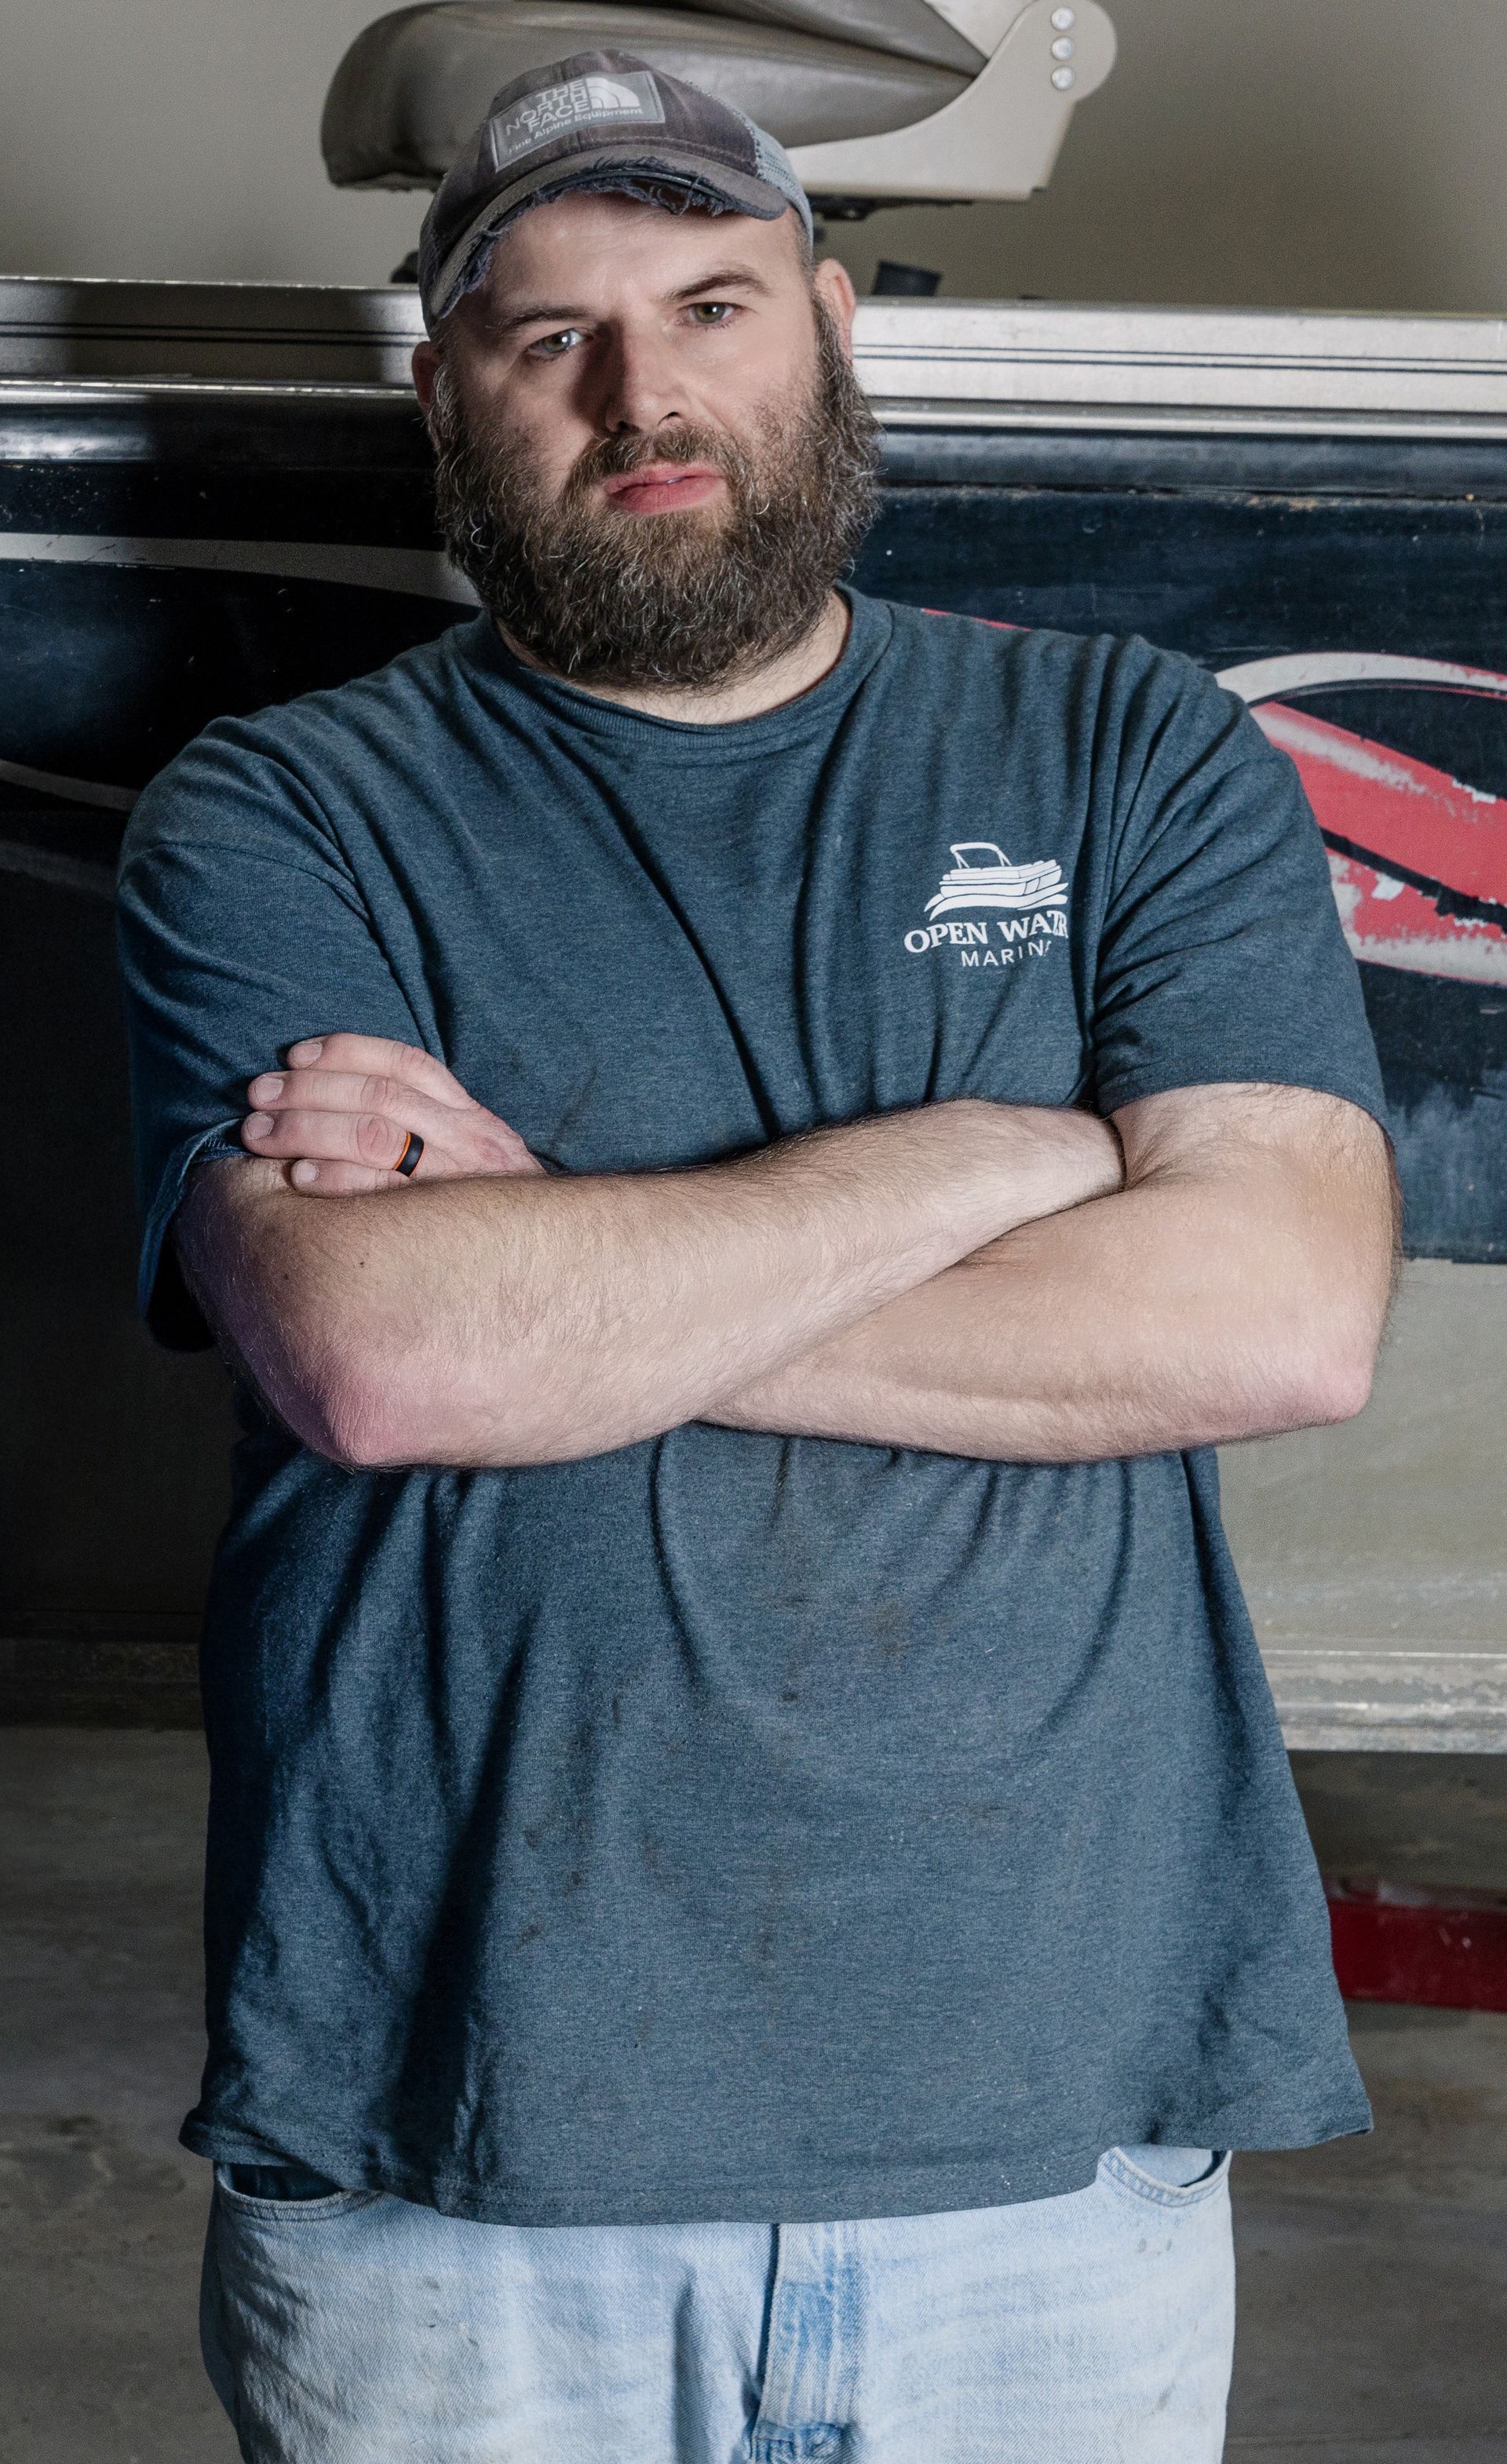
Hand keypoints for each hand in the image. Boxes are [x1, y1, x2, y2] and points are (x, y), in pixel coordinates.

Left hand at [240, 1033, 542, 1194]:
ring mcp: (461, 1179)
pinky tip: (297, 1178)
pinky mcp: (447, 1221)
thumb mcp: (472, 1161)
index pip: (406, 1063)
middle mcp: (472, 1138)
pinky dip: (336, 1179)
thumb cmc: (488, 1215)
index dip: (346, 1052)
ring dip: (307, 1129)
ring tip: (259, 1134)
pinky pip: (384, 1191)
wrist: (554, 1267)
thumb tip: (340, 1107)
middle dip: (309, 1091)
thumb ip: (427, 1131)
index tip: (295, 1055)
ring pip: (375, 1135)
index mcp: (472, 1116)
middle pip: (379, 1096)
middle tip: (257, 1097)